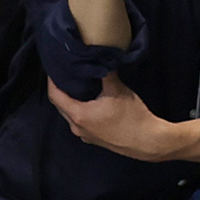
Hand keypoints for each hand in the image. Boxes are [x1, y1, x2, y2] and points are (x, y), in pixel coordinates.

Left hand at [49, 74, 178, 160]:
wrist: (148, 141)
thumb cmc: (131, 116)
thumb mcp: (117, 89)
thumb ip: (105, 72)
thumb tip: (99, 58)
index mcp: (78, 115)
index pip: (55, 96)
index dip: (52, 81)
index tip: (53, 69)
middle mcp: (77, 128)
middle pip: (61, 106)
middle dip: (61, 90)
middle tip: (65, 73)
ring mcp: (85, 136)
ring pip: (71, 115)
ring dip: (71, 101)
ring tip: (77, 84)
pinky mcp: (95, 139)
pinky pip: (80, 122)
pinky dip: (80, 110)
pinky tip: (90, 101)